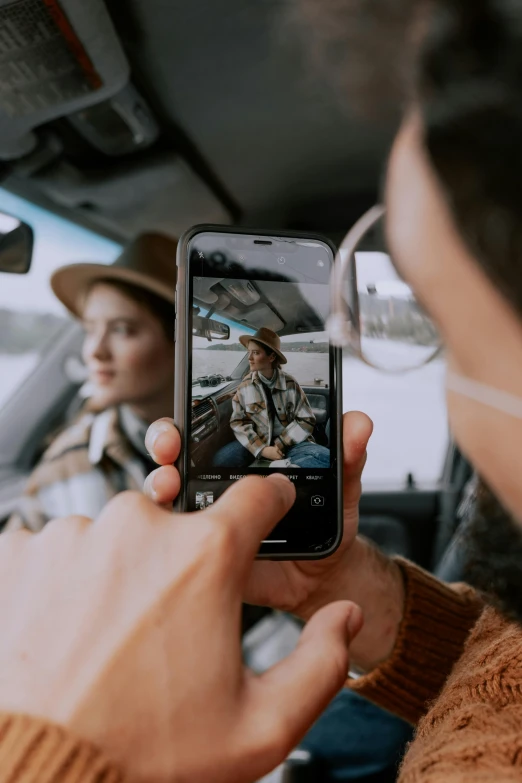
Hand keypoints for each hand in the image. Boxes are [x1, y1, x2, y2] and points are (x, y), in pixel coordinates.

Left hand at [0, 479, 362, 782]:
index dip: (269, 501)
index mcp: (205, 556)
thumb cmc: (146, 755)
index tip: (267, 508)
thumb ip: (321, 664)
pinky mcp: (21, 549)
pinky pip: (60, 548)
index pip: (258, 494)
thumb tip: (345, 618)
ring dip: (120, 573)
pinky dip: (68, 580)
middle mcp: (138, 528)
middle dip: (181, 565)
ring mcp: (73, 533)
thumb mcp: (260, 727)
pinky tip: (68, 631)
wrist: (38, 776)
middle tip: (166, 627)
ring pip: (116, 537)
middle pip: (180, 525)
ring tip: (111, 637)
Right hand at [146, 412, 404, 671]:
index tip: (180, 423)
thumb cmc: (325, 524)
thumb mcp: (340, 487)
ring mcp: (204, 522)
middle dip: (163, 444)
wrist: (323, 577)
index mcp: (241, 462)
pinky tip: (175, 534)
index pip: (202, 431)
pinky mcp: (204, 557)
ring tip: (169, 486)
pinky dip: (169, 536)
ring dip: (160, 485)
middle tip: (168, 447)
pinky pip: (179, 545)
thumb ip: (348, 454)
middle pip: (173, 457)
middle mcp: (215, 486)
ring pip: (168, 498)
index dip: (183, 423)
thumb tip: (360, 422)